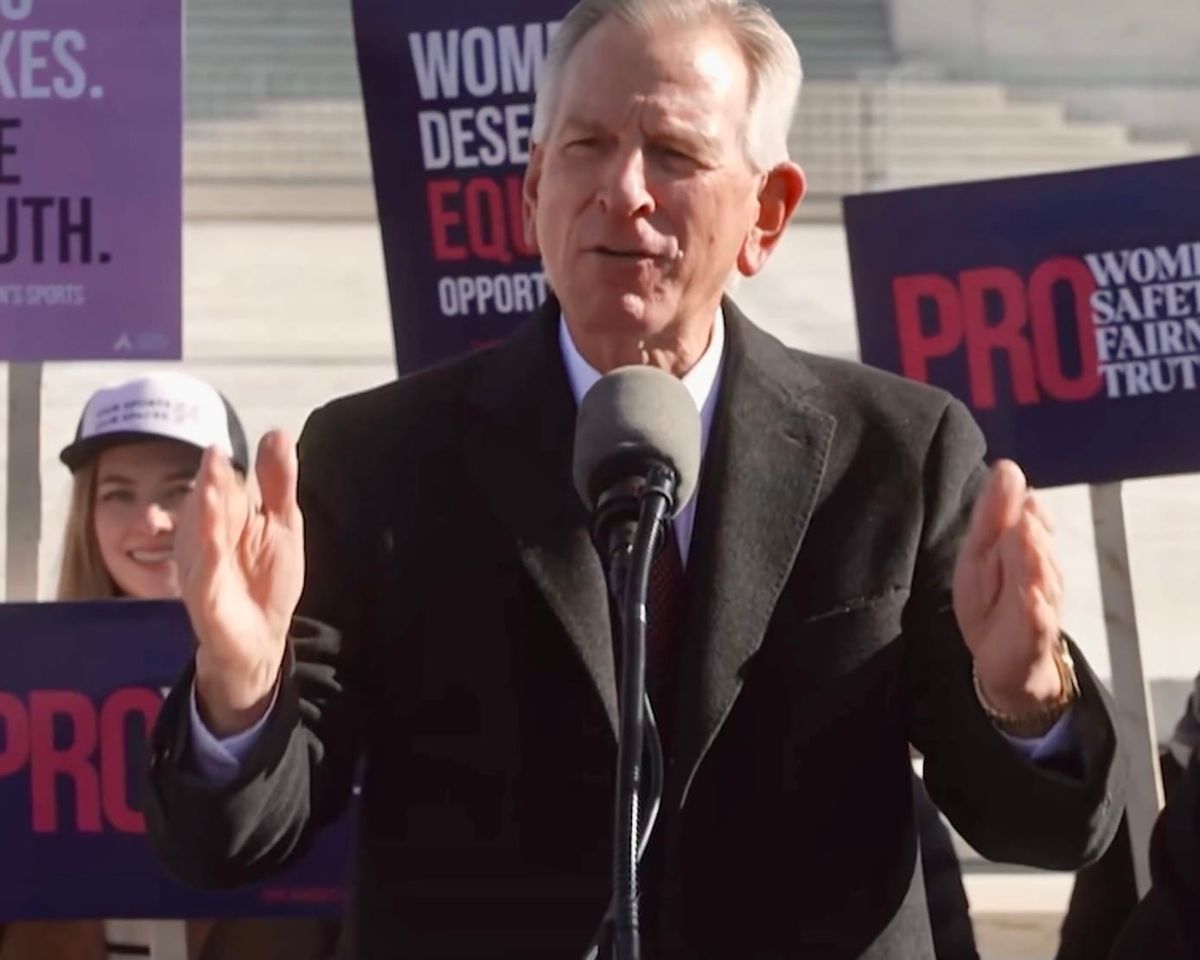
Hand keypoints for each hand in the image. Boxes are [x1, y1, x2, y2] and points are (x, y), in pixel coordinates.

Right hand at [176, 431, 304, 736]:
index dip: (231, 468)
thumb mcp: (282, 524)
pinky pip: (203, 573)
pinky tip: (210, 538)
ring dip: (202, 509)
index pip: (226, 484)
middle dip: (212, 481)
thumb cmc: (266, 579)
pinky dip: (206, 554)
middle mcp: (207, 536)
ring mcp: (203, 566)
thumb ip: (277, 481)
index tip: (247, 442)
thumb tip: (276, 431)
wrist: (262, 638)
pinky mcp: (205, 597)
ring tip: (208, 480)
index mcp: (225, 516)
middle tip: (215, 452)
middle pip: (210, 503)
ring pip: (200, 533)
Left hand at [952, 460, 1063, 715]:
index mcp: (1025, 547)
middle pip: (1035, 544)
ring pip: (1041, 577)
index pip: (1030, 517)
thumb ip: (994, 514)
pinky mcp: (1036, 635)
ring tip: (1026, 538)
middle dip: (1028, 531)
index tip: (1017, 490)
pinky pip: (1039, 618)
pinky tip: (1032, 595)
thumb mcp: (980, 553)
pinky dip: (1036, 607)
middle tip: (1022, 517)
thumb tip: (1008, 466)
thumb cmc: (992, 602)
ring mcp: (1042, 603)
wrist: (1005, 661)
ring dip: (1033, 559)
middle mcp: (1040, 571)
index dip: (1025, 507)